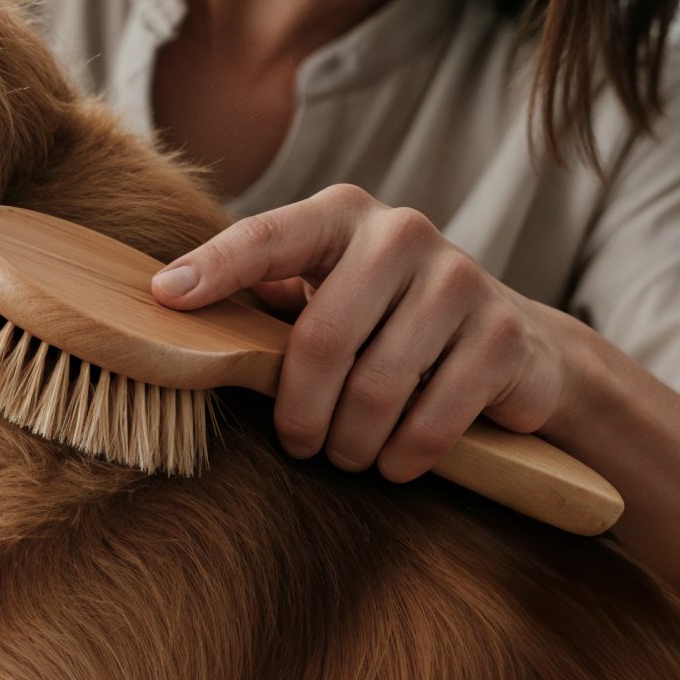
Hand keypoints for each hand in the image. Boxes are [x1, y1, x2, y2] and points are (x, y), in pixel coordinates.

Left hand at [149, 184, 582, 482]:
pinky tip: (395, 463)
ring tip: (348, 454)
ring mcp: (459, 279)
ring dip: (352, 443)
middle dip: (301, 411)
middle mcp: (401, 233)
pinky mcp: (502, 335)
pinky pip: (433, 419)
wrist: (513, 345)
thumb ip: (264, 301)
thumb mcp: (325, 298)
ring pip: (377, 387)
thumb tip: (172, 304)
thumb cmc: (387, 322)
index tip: (167, 296)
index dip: (217, 266)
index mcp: (341, 217)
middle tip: (299, 445)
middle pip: (322, 338)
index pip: (268, 236)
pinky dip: (404, 456)